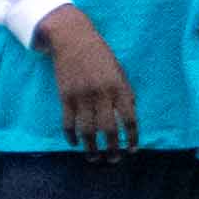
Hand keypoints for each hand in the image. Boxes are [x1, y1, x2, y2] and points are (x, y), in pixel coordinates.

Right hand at [42, 9, 143, 153]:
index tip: (132, 150)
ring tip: (95, 159)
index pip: (129, 119)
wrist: (73, 38)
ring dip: (91, 148)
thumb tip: (130, 118)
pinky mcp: (65, 96)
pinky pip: (68, 122)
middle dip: (112, 148)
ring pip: (87, 130)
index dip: (132, 137)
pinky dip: (71, 136)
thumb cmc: (101, 56)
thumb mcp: (119, 72)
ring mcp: (82, 96)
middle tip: (114, 159)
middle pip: (108, 129)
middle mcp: (102, 94)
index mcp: (119, 87)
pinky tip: (75, 144)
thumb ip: (125, 94)